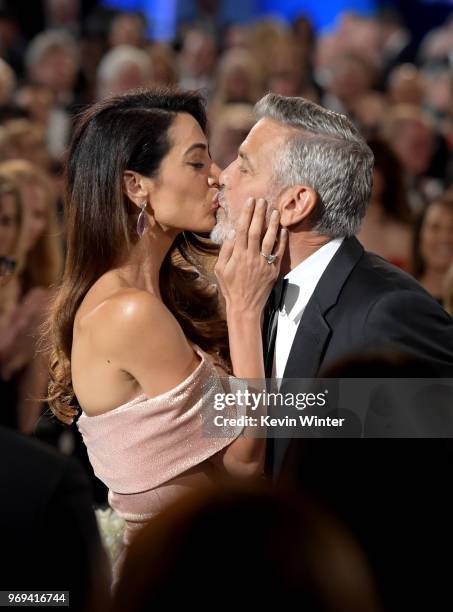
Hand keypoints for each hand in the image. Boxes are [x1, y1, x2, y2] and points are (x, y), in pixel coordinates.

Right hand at [214, 197, 286, 315]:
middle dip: (259, 214)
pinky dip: (282, 240)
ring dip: (272, 224)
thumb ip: (226, 251)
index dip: (246, 214)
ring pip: (269, 239)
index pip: (242, 229)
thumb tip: (231, 233)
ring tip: (275, 211)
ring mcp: (263, 263)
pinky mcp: (273, 270)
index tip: (250, 201)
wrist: (245, 306)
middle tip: (263, 201)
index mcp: (237, 255)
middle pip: (256, 230)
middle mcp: (251, 256)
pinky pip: (278, 252)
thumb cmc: (230, 288)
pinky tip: (283, 230)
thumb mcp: (220, 270)